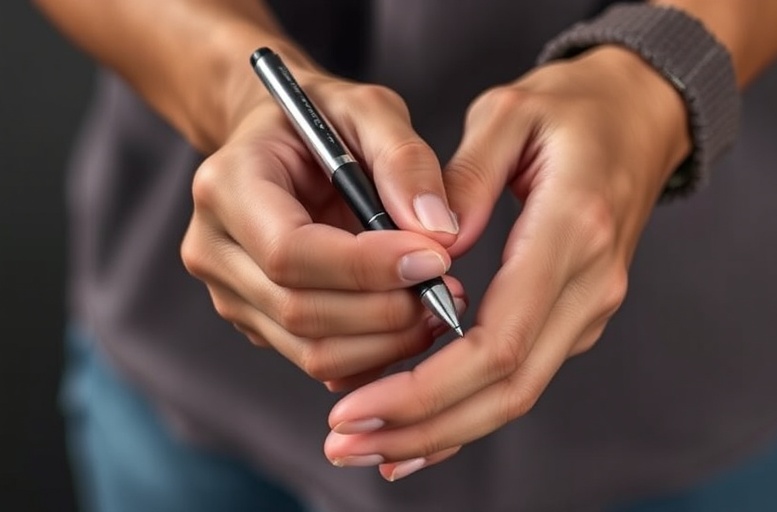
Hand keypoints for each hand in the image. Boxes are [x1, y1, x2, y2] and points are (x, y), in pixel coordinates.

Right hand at [181, 63, 463, 391]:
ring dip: (388, 340)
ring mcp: (231, 295)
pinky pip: (320, 361)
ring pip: (312, 351)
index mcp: (227, 186)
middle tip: (450, 290)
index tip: (436, 259)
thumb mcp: (369, 109)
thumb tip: (438, 230)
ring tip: (440, 305)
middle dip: (387, 310)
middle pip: (301, 310)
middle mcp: (214, 249)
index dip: (367, 267)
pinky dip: (375, 355)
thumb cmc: (325, 120)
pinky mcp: (259, 323)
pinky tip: (412, 324)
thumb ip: (404, 160)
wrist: (282, 142)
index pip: (290, 252)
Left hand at [323, 47, 689, 478]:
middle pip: (508, 390)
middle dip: (422, 427)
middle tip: (345, 444)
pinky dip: (467, 414)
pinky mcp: (576, 316)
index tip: (361, 407)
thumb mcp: (508, 114)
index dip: (427, 387)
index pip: (501, 341)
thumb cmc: (573, 110)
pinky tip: (417, 438)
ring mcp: (589, 307)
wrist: (641, 118)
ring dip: (438, 431)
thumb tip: (427, 249)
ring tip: (365, 446)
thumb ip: (464, 180)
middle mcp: (590, 284)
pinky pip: (521, 379)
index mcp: (573, 231)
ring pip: (515, 397)